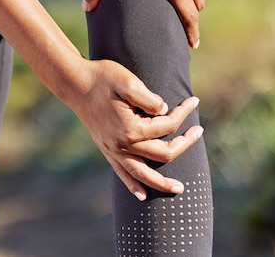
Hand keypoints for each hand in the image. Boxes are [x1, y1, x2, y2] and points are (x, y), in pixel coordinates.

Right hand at [69, 59, 203, 200]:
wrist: (75, 83)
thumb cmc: (103, 78)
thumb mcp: (128, 81)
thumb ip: (148, 98)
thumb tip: (164, 110)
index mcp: (131, 128)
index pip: (167, 126)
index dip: (183, 113)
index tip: (194, 100)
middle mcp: (123, 145)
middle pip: (163, 154)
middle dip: (184, 144)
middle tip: (199, 131)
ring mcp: (113, 150)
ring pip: (143, 175)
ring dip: (162, 184)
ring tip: (179, 189)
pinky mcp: (106, 150)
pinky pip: (122, 173)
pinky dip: (132, 185)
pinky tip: (141, 196)